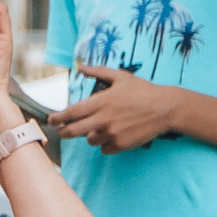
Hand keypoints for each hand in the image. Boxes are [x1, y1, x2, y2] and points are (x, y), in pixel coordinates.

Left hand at [55, 63, 180, 153]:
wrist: (166, 108)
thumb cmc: (143, 91)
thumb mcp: (121, 77)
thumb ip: (98, 72)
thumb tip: (81, 67)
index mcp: (101, 102)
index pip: (71, 113)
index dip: (57, 118)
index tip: (51, 120)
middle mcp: (103, 119)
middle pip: (73, 131)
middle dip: (64, 132)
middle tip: (63, 131)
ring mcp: (111, 133)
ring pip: (89, 140)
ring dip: (91, 135)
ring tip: (103, 127)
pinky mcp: (120, 145)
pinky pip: (104, 149)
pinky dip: (106, 144)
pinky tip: (115, 134)